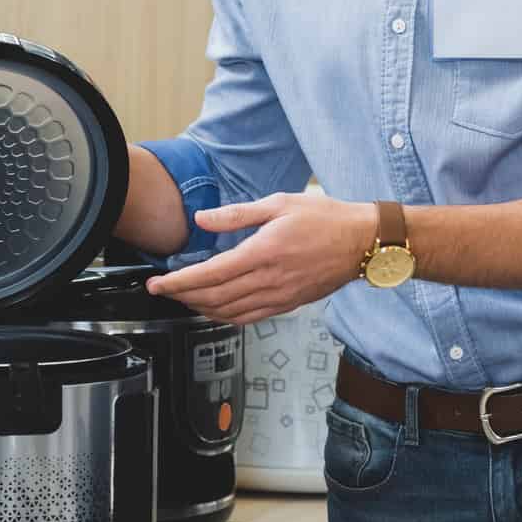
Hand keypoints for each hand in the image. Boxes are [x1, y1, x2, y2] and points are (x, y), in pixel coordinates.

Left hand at [143, 193, 376, 324]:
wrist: (363, 242)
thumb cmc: (326, 218)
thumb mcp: (280, 203)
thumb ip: (237, 214)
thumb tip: (202, 219)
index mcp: (263, 252)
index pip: (210, 274)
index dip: (179, 282)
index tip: (158, 283)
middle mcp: (269, 280)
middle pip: (214, 298)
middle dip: (183, 297)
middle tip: (163, 291)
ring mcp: (279, 297)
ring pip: (229, 313)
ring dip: (201, 309)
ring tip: (184, 299)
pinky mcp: (288, 305)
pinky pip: (249, 318)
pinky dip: (226, 317)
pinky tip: (215, 310)